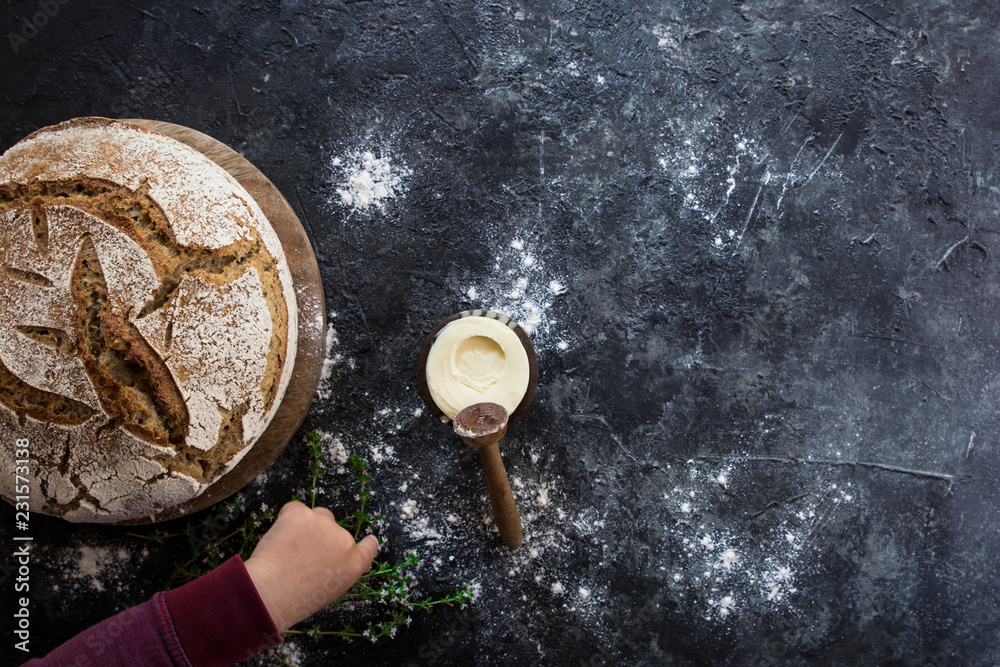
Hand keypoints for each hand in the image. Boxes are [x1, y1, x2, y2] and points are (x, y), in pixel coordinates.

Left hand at [243, 501, 378, 631]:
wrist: (271, 594)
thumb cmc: (293, 601)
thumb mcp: (327, 592)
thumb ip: (335, 569)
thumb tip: (325, 555)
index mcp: (353, 565)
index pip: (367, 550)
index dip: (367, 543)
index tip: (369, 539)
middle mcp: (344, 542)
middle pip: (333, 527)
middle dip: (318, 534)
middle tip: (298, 556)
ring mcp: (324, 525)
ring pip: (315, 515)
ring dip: (304, 525)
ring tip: (287, 550)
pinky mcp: (302, 514)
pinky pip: (294, 509)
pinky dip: (285, 519)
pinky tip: (279, 540)